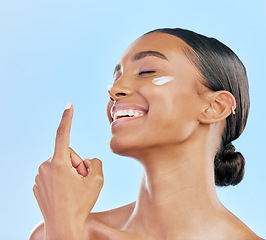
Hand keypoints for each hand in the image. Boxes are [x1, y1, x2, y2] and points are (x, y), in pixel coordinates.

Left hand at [33, 103, 103, 238]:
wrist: (63, 228)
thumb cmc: (80, 205)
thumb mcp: (97, 181)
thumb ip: (95, 163)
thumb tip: (86, 160)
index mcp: (58, 163)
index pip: (63, 134)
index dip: (67, 119)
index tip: (69, 106)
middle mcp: (45, 166)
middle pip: (68, 154)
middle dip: (77, 164)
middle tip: (82, 180)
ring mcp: (39, 176)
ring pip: (60, 165)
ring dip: (70, 172)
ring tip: (74, 189)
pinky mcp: (37, 185)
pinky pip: (53, 174)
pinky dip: (62, 180)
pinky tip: (65, 194)